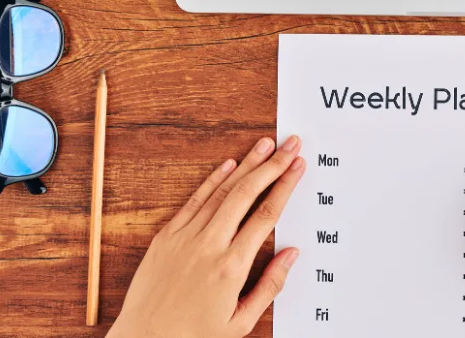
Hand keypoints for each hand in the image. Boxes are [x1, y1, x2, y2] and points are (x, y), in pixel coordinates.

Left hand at [108, 136, 305, 337]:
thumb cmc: (193, 335)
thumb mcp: (241, 321)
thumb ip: (270, 285)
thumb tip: (291, 254)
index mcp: (231, 267)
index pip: (266, 215)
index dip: (285, 186)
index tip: (298, 167)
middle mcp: (209, 246)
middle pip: (247, 194)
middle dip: (272, 165)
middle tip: (290, 145)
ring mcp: (185, 237)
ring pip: (222, 191)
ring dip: (246, 164)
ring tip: (265, 145)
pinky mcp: (167, 236)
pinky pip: (194, 200)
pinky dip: (213, 180)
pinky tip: (229, 164)